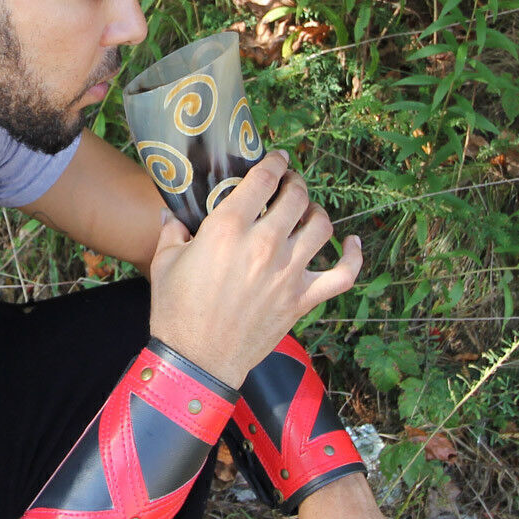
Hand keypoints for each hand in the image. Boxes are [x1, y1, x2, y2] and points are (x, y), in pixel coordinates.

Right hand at [148, 150, 361, 386]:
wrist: (197, 359)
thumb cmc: (176, 312)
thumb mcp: (164, 264)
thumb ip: (171, 233)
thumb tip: (170, 216)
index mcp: (228, 228)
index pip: (262, 179)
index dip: (273, 162)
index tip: (276, 159)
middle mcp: (264, 244)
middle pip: (296, 197)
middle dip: (294, 184)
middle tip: (288, 185)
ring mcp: (289, 272)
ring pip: (321, 226)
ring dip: (317, 212)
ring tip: (307, 211)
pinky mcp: (303, 298)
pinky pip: (344, 273)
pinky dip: (354, 256)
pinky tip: (352, 244)